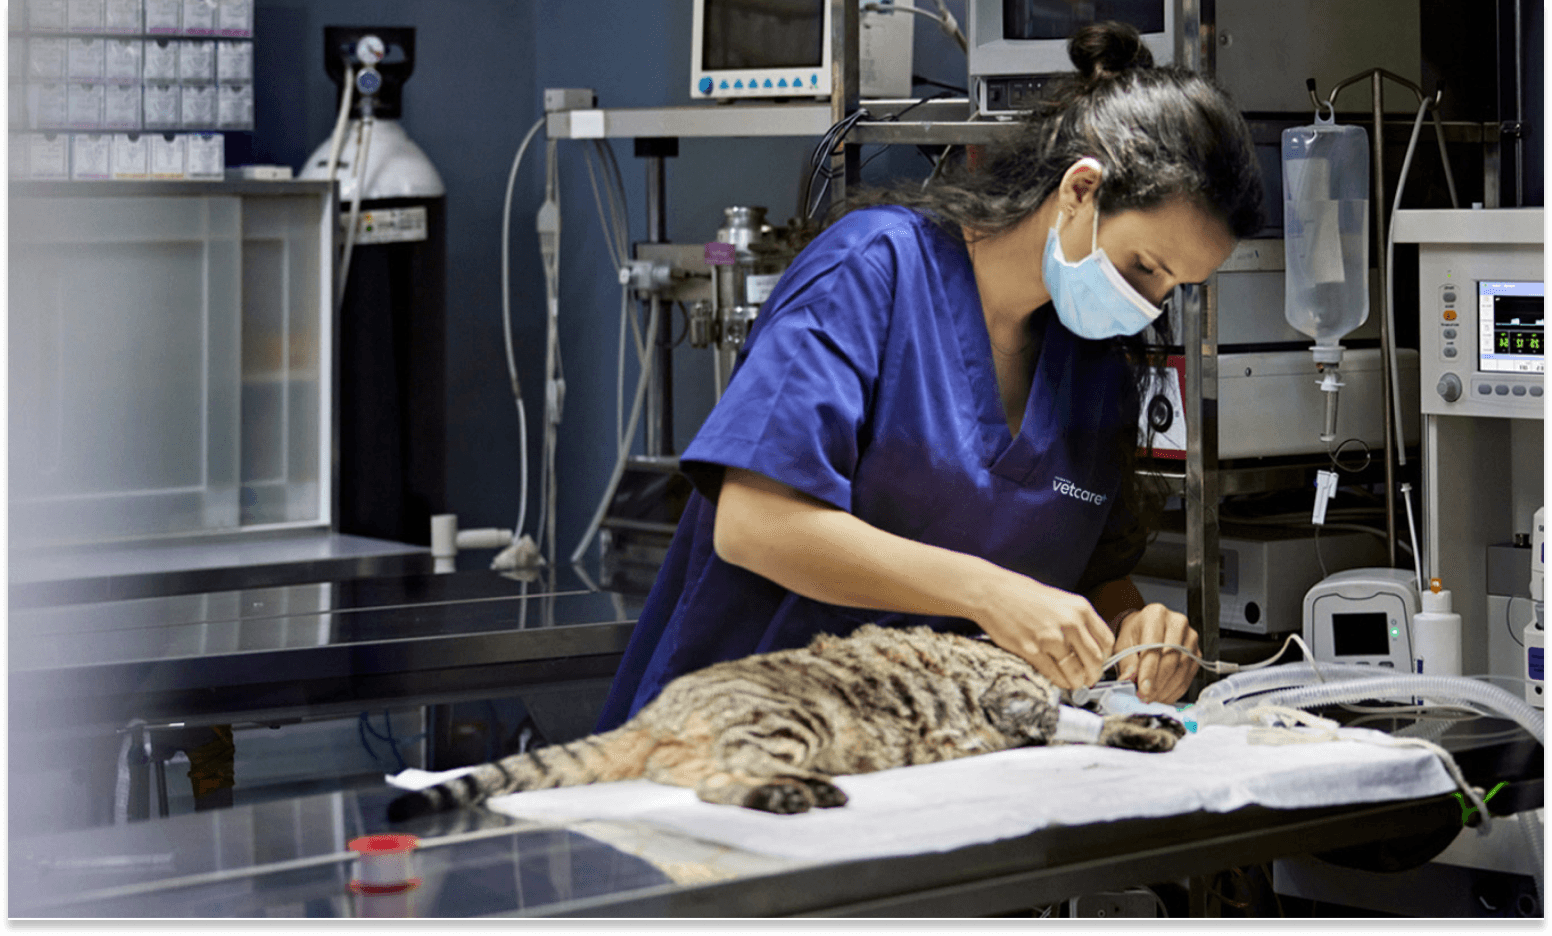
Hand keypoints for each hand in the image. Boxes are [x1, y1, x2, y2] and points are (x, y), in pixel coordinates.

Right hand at [973, 575, 1115, 690]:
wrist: (992, 592)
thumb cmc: (1022, 595)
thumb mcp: (1059, 600)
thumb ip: (1076, 620)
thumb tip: (1087, 646)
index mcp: (1080, 608)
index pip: (1106, 641)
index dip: (1105, 658)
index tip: (1099, 664)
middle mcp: (1070, 623)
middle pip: (1094, 659)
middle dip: (1093, 675)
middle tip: (1088, 680)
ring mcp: (1051, 638)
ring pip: (1075, 671)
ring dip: (1076, 682)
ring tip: (1073, 683)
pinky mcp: (1032, 650)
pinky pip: (1053, 674)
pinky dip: (1059, 681)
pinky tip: (1058, 680)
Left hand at [1113, 603, 1198, 702]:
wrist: (1145, 629)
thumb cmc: (1134, 634)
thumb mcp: (1122, 644)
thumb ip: (1126, 663)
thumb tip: (1129, 680)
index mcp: (1156, 615)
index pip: (1154, 648)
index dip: (1148, 672)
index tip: (1142, 690)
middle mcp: (1177, 623)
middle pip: (1171, 660)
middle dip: (1157, 684)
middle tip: (1145, 697)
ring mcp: (1190, 638)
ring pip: (1181, 670)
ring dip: (1166, 689)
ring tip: (1152, 698)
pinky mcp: (1197, 652)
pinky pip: (1189, 676)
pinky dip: (1175, 690)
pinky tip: (1163, 695)